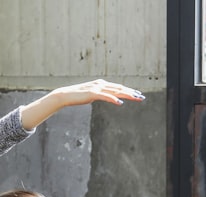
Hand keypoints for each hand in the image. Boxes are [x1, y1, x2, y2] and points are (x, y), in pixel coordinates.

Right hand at [20, 79, 144, 129]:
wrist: (64, 95)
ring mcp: (97, 88)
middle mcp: (101, 84)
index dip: (128, 91)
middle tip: (141, 97)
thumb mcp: (90, 96)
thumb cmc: (76, 96)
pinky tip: (120, 103)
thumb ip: (98, 95)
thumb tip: (104, 97)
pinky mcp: (92, 93)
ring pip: (115, 91)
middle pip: (119, 88)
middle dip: (131, 92)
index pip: (118, 87)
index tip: (137, 94)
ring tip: (136, 98)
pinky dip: (113, 99)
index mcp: (101, 84)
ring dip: (127, 95)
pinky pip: (106, 96)